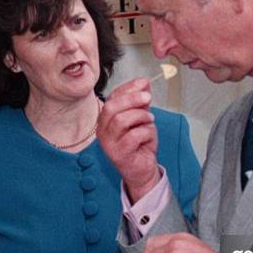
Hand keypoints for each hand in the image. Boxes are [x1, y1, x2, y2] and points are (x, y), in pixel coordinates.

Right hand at [97, 78, 159, 202]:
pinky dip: (145, 132)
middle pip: (112, 107)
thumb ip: (140, 102)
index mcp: (106, 119)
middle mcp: (103, 131)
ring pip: (121, 120)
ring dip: (140, 116)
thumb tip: (143, 81)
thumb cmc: (140, 144)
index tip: (144, 83)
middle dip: (132, 99)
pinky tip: (149, 136)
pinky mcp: (119, 154)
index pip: (112, 98)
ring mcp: (109, 143)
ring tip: (149, 120)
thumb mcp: (141, 119)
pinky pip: (133, 136)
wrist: (142, 170)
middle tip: (148, 98)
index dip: (128, 88)